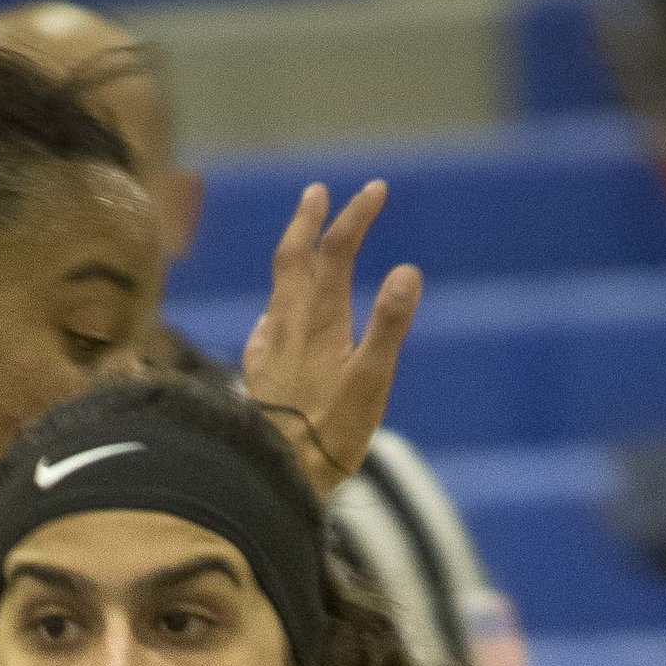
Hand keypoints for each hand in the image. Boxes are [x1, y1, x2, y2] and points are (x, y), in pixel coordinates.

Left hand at [239, 182, 422, 499]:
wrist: (277, 474)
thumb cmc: (330, 432)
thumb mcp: (371, 381)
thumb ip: (388, 325)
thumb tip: (407, 272)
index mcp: (320, 319)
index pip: (338, 250)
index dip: (356, 216)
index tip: (376, 190)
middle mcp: (289, 323)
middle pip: (296, 257)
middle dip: (310, 220)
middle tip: (318, 193)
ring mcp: (269, 346)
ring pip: (277, 286)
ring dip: (291, 253)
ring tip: (299, 238)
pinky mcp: (258, 372)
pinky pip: (265, 324)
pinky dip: (277, 303)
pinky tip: (277, 313)